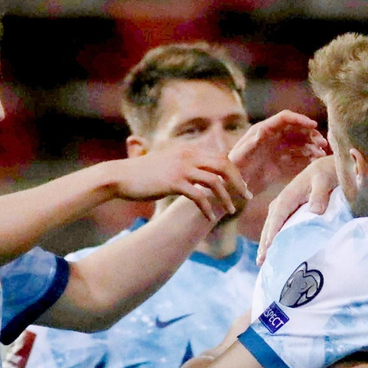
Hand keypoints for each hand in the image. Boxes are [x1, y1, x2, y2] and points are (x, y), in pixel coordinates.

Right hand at [113, 145, 250, 224]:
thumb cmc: (141, 174)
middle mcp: (187, 155)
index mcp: (188, 150)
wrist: (119, 177)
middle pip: (224, 165)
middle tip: (247, 196)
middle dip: (239, 181)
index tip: (241, 184)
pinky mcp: (173, 183)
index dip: (235, 171)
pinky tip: (210, 218)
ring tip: (232, 210)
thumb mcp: (167, 164)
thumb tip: (197, 177)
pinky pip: (199, 196)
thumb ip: (184, 166)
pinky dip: (208, 208)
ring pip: (215, 181)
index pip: (221, 156)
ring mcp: (181, 168)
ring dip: (227, 197)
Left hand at [230, 111, 328, 196]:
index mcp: (263, 130)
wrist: (233, 187)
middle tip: (323, 144)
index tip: (314, 126)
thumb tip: (262, 131)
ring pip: (300, 144)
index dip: (300, 120)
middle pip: (296, 130)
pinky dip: (308, 158)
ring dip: (312, 146)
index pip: (285, 118)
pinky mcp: (281, 163)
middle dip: (311, 134)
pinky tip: (316, 162)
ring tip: (322, 154)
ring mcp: (278, 150)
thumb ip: (251, 143)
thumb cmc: (233, 170)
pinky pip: (298, 157)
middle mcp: (273, 138)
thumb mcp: (240, 156)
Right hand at [257, 155, 337, 264]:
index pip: (278, 216)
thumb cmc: (326, 174)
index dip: (273, 231)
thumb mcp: (325, 180)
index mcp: (288, 195)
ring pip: (271, 227)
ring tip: (262, 262)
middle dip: (264, 243)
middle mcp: (282, 202)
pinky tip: (273, 253)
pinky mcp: (287, 212)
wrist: (327, 169)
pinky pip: (277, 227)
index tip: (269, 247)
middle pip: (270, 224)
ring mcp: (283, 207)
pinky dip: (273, 239)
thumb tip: (316, 210)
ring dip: (266, 244)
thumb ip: (320, 194)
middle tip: (261, 261)